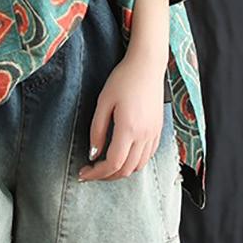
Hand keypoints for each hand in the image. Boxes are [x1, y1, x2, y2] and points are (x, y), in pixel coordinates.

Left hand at [77, 46, 166, 181]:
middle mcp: (144, 136)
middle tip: (91, 172)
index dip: (97, 173)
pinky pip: (147, 156)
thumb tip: (93, 153)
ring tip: (105, 165)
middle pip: (126, 170)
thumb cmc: (123, 79)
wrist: (147, 66)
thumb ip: (97, 129)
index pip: (112, 163)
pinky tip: (123, 155)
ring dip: (120, 171)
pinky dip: (134, 162)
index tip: (83, 173)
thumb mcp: (104, 101)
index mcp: (128, 129)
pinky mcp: (158, 131)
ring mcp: (153, 134)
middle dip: (107, 176)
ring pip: (138, 166)